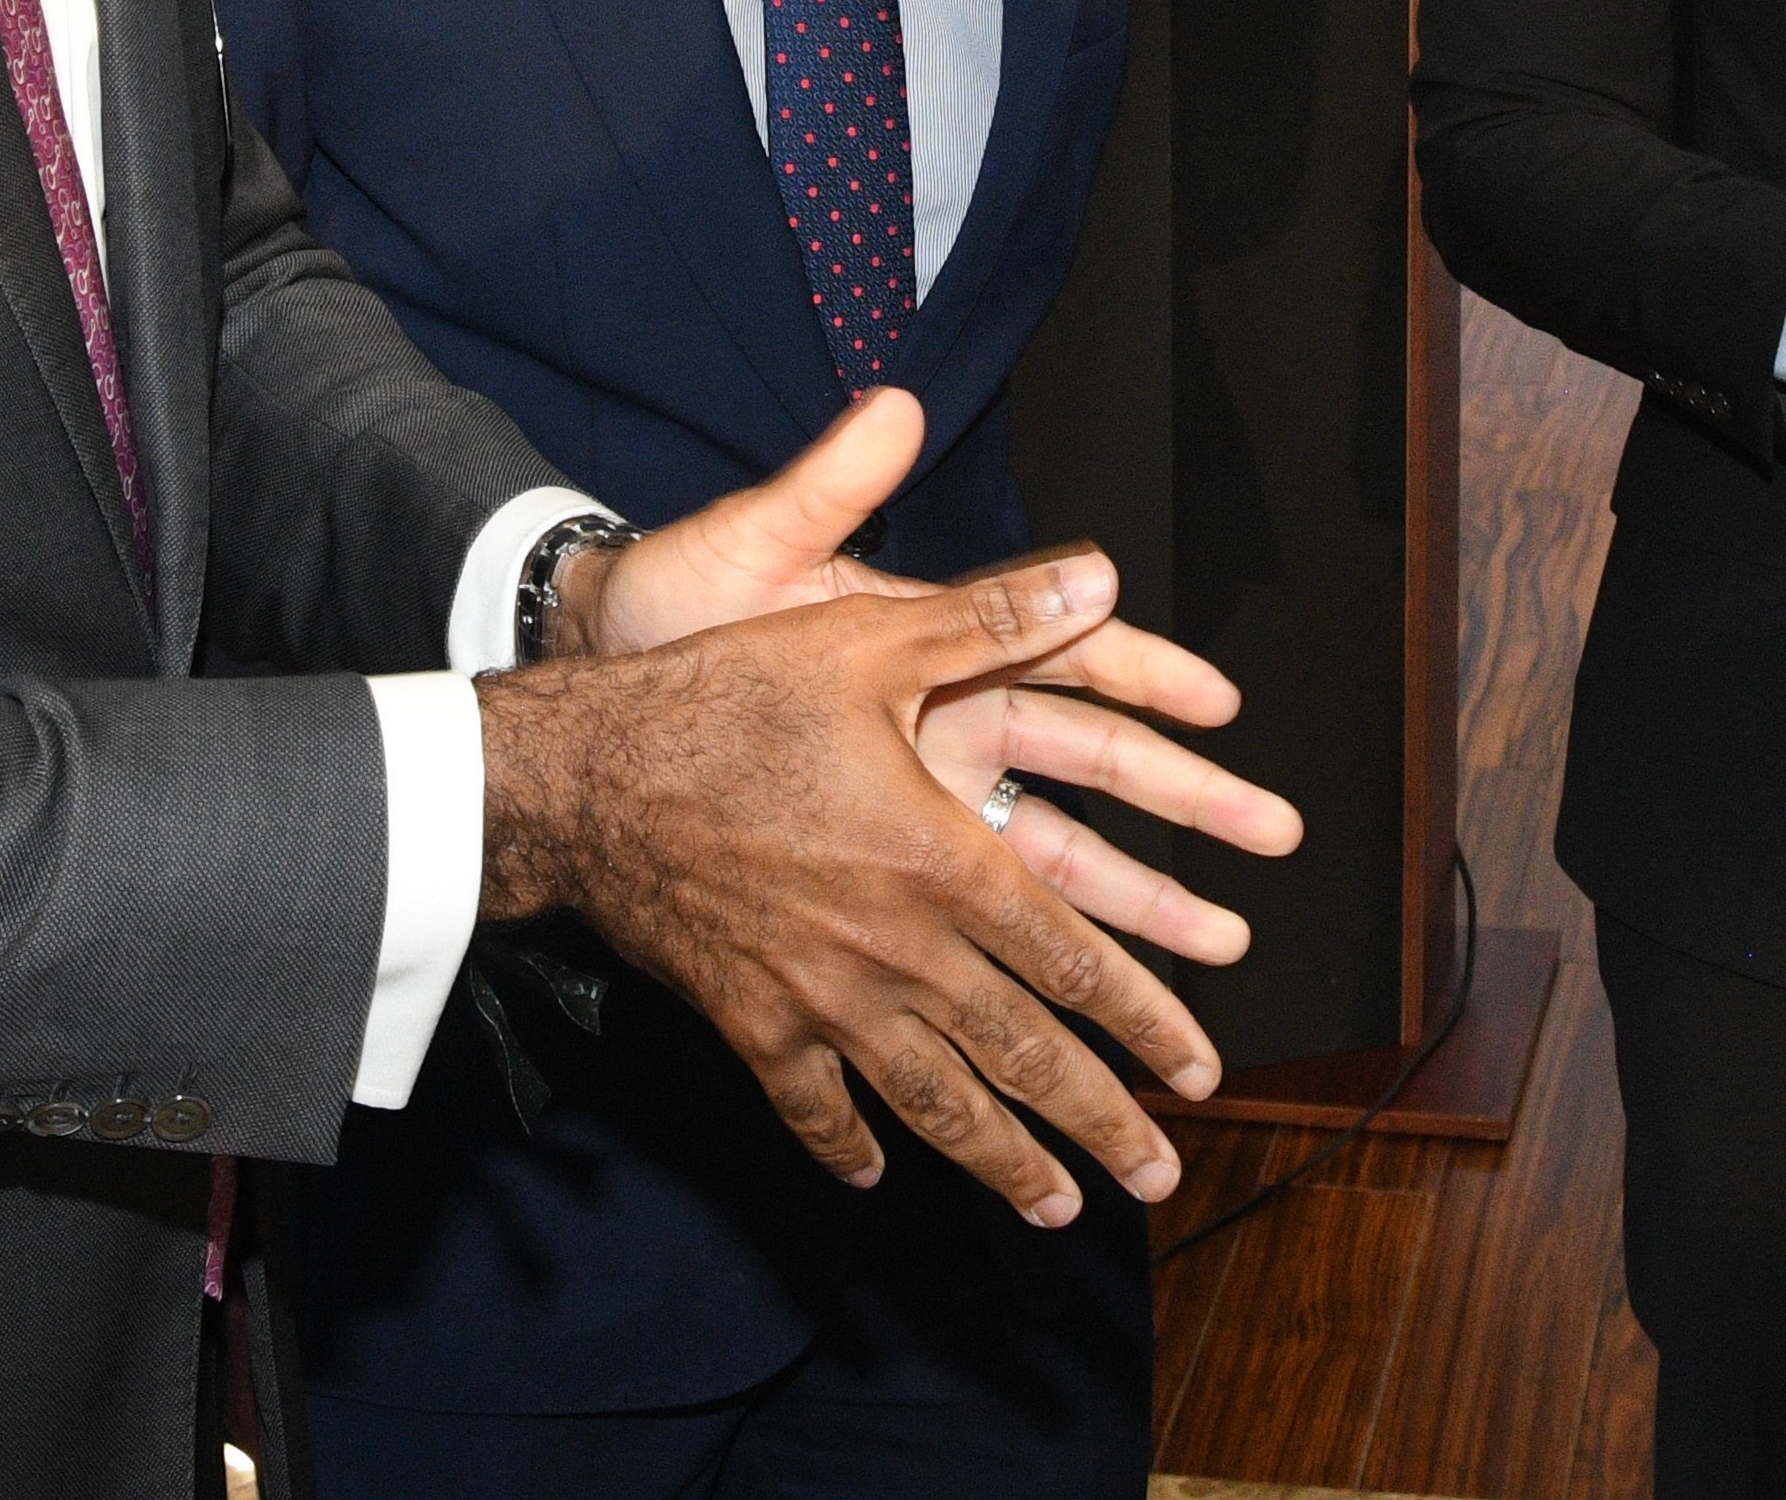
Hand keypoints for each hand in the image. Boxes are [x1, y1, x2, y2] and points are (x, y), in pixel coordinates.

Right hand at [479, 562, 1223, 1226]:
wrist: (585, 778)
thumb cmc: (728, 698)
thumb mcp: (868, 638)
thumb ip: (993, 618)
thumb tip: (1101, 577)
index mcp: (947, 865)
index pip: (1076, 963)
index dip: (1148, 1021)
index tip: (1200, 1072)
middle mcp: (900, 952)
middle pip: (1022, 1056)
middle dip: (1100, 1122)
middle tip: (1157, 1177)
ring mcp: (824, 1002)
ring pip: (935, 1102)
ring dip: (1003, 1160)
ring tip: (1058, 1207)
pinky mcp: (752, 1023)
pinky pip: (813, 1106)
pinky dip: (848, 1145)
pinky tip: (875, 1171)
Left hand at [550, 390, 1302, 966]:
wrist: (588, 698)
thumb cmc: (673, 607)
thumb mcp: (751, 548)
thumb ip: (832, 486)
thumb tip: (896, 404)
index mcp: (928, 646)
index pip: (1064, 654)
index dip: (1148, 673)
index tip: (1224, 702)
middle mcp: (941, 727)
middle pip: (1089, 769)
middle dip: (1183, 808)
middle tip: (1271, 842)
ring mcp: (914, 805)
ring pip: (1049, 862)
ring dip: (1132, 907)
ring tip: (1215, 948)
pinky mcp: (873, 871)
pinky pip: (969, 929)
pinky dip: (1026, 967)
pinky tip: (1078, 1016)